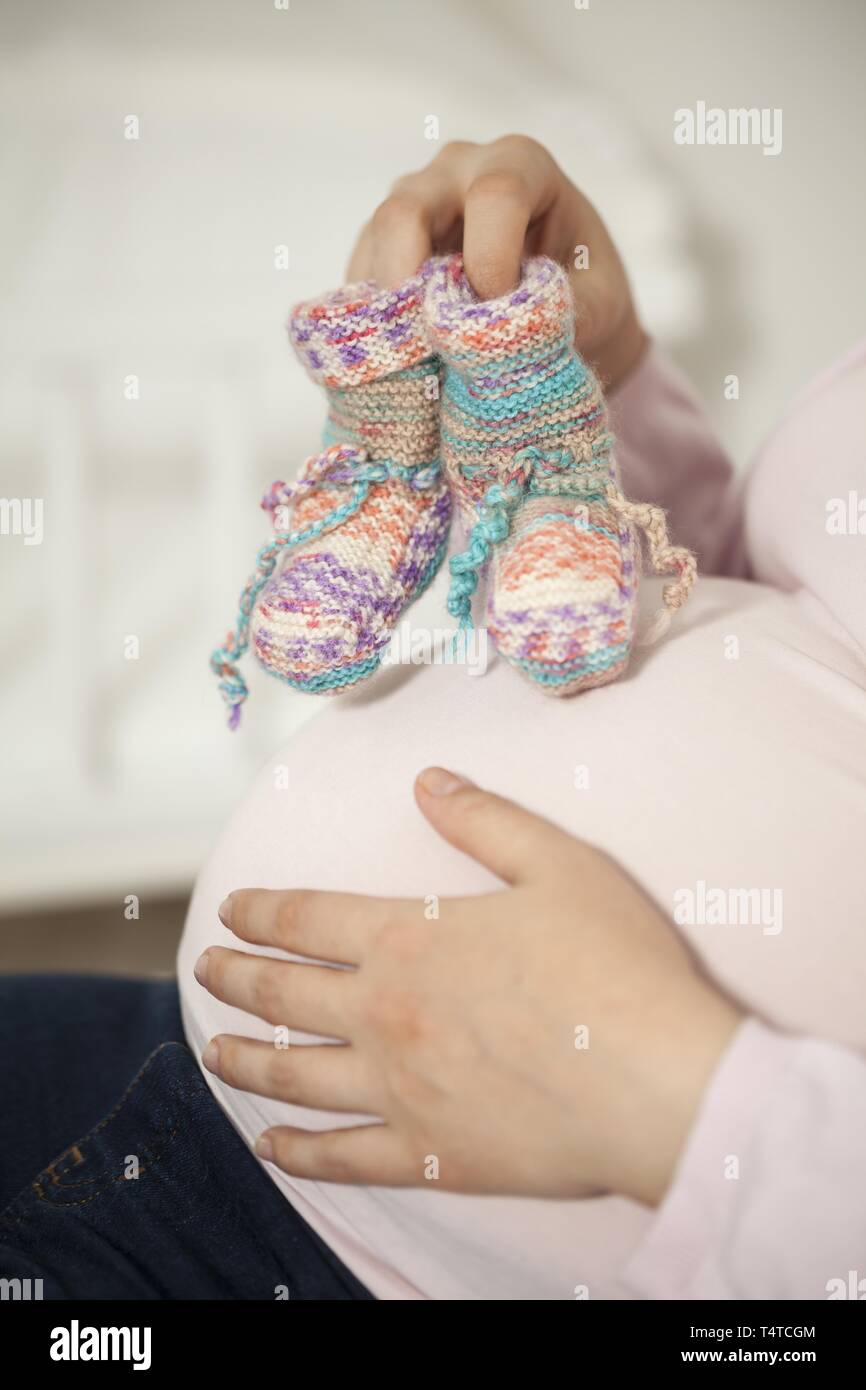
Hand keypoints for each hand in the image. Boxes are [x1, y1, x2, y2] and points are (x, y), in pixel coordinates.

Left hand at [194, 769, 740, 1205]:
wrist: (659, 1082)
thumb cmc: (617, 968)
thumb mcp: (560, 865)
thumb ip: (485, 819)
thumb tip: (429, 779)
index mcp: (410, 938)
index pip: (308, 918)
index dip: (261, 911)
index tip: (231, 912)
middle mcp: (385, 1013)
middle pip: (283, 993)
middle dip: (235, 977)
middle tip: (204, 970)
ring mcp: (398, 1089)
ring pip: (294, 1074)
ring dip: (244, 1059)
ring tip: (215, 1050)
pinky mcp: (427, 1154)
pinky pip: (343, 1156)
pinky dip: (298, 1152)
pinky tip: (272, 1146)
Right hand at [347, 134, 646, 387]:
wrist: (562, 304)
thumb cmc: (584, 292)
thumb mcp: (600, 303)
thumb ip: (567, 313)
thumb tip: (511, 336)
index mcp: (520, 165)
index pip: (495, 196)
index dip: (494, 261)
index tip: (504, 314)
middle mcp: (458, 169)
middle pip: (408, 209)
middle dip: (412, 280)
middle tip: (431, 341)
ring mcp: (413, 203)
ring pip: (375, 244)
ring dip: (389, 309)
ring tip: (418, 359)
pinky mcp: (383, 244)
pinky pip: (362, 278)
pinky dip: (376, 321)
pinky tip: (400, 357)